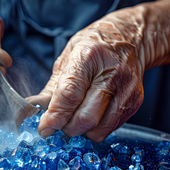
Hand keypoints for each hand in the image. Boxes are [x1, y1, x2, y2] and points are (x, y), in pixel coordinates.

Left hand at [27, 8, 146, 141]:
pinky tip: (93, 115)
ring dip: (82, 131)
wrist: (131, 38)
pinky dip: (96, 129)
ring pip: (99, 128)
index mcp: (89, 57)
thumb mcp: (68, 58)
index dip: (55, 116)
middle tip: (60, 123)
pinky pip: (110, 128)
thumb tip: (34, 108)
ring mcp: (126, 89)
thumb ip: (52, 87)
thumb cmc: (95, 47)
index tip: (45, 128)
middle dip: (67, 127)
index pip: (70, 95)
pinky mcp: (135, 102)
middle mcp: (111, 74)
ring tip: (76, 118)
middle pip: (86, 117)